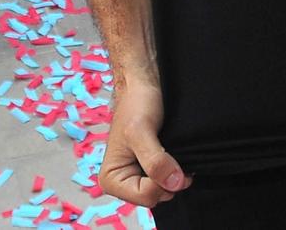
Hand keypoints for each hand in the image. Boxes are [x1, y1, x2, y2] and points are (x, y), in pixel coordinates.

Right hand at [97, 79, 188, 207]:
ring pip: (164, 191)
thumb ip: (155, 160)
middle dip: (168, 178)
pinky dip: (175, 170)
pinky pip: (167, 182)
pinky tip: (172, 154)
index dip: (162, 181)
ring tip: (169, 149)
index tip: (166, 156)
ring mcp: (137, 179)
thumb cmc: (135, 104)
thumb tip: (174, 184)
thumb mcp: (142, 131)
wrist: (142, 87)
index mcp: (110, 179)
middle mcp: (122, 184)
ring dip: (173, 173)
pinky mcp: (150, 172)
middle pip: (156, 198)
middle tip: (169, 151)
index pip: (146, 197)